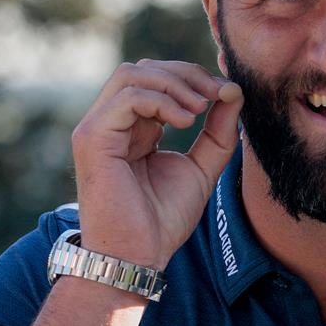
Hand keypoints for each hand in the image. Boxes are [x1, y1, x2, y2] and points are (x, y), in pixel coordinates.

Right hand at [68, 60, 242, 272]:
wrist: (137, 258)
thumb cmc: (162, 221)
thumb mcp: (202, 169)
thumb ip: (217, 133)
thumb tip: (233, 92)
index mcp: (133, 128)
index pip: (157, 79)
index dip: (194, 78)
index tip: (227, 94)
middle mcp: (111, 123)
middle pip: (144, 68)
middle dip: (187, 74)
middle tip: (218, 94)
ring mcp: (97, 128)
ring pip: (132, 74)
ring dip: (174, 83)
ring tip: (200, 110)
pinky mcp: (92, 138)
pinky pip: (127, 97)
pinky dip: (162, 100)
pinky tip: (185, 123)